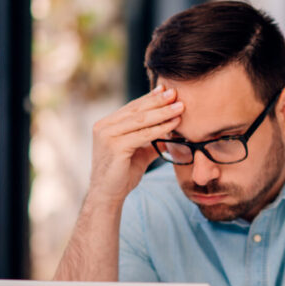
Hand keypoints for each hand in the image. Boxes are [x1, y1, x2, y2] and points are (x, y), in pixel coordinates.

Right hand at [86, 86, 183, 208]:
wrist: (109, 195)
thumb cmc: (122, 174)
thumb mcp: (139, 153)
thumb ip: (151, 141)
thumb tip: (171, 135)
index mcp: (106, 125)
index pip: (132, 107)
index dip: (150, 99)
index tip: (167, 90)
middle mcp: (103, 127)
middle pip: (136, 110)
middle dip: (158, 101)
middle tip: (176, 93)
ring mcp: (107, 136)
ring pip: (140, 120)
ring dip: (163, 113)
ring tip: (180, 107)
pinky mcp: (115, 147)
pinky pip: (143, 135)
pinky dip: (160, 129)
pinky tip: (174, 125)